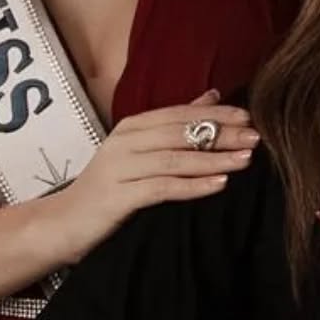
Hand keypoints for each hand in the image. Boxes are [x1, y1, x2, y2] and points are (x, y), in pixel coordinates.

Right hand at [40, 90, 258, 267]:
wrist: (63, 223)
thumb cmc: (108, 189)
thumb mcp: (140, 151)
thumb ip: (174, 124)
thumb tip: (212, 96)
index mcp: (132, 127)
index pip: (179, 114)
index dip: (215, 114)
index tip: (248, 117)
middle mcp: (125, 142)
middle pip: (180, 133)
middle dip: (221, 134)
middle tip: (256, 138)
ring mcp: (120, 168)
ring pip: (175, 159)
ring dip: (213, 159)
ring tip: (245, 160)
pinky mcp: (118, 196)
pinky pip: (162, 188)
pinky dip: (192, 186)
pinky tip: (219, 186)